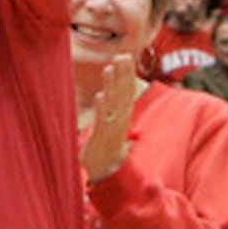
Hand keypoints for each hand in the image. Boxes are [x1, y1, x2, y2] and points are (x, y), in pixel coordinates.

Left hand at [81, 55, 136, 182]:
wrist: (107, 172)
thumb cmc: (107, 147)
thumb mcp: (114, 126)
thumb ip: (117, 111)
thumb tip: (119, 97)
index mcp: (123, 115)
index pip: (127, 90)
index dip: (127, 73)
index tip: (125, 56)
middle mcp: (121, 120)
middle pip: (123, 93)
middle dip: (123, 74)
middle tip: (121, 56)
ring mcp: (112, 129)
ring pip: (113, 104)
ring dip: (111, 86)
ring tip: (108, 68)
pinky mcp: (102, 138)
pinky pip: (102, 122)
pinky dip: (102, 109)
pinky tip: (100, 96)